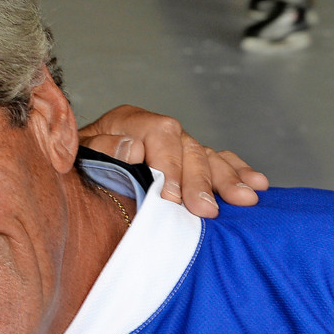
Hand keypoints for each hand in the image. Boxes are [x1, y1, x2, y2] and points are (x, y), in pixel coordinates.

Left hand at [79, 106, 268, 217]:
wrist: (77, 171)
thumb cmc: (76, 167)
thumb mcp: (77, 156)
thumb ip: (102, 148)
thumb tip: (133, 148)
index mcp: (129, 122)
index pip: (160, 135)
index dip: (170, 166)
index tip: (173, 199)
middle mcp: (157, 131)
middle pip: (188, 148)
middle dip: (201, 180)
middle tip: (207, 210)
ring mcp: (176, 145)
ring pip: (207, 156)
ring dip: (228, 179)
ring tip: (246, 199)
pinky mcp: (188, 160)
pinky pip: (218, 161)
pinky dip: (237, 172)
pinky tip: (257, 184)